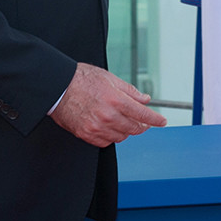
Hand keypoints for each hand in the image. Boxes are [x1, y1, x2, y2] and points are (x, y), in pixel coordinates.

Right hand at [49, 63, 167, 146]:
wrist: (58, 87)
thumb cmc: (81, 79)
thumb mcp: (110, 79)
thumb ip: (130, 91)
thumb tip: (144, 99)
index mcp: (116, 100)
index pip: (143, 115)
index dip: (155, 120)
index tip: (162, 122)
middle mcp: (108, 116)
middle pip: (134, 128)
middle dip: (142, 125)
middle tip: (142, 121)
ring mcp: (97, 127)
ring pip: (122, 136)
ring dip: (126, 130)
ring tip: (122, 121)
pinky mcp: (86, 134)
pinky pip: (106, 142)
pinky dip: (111, 136)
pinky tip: (109, 127)